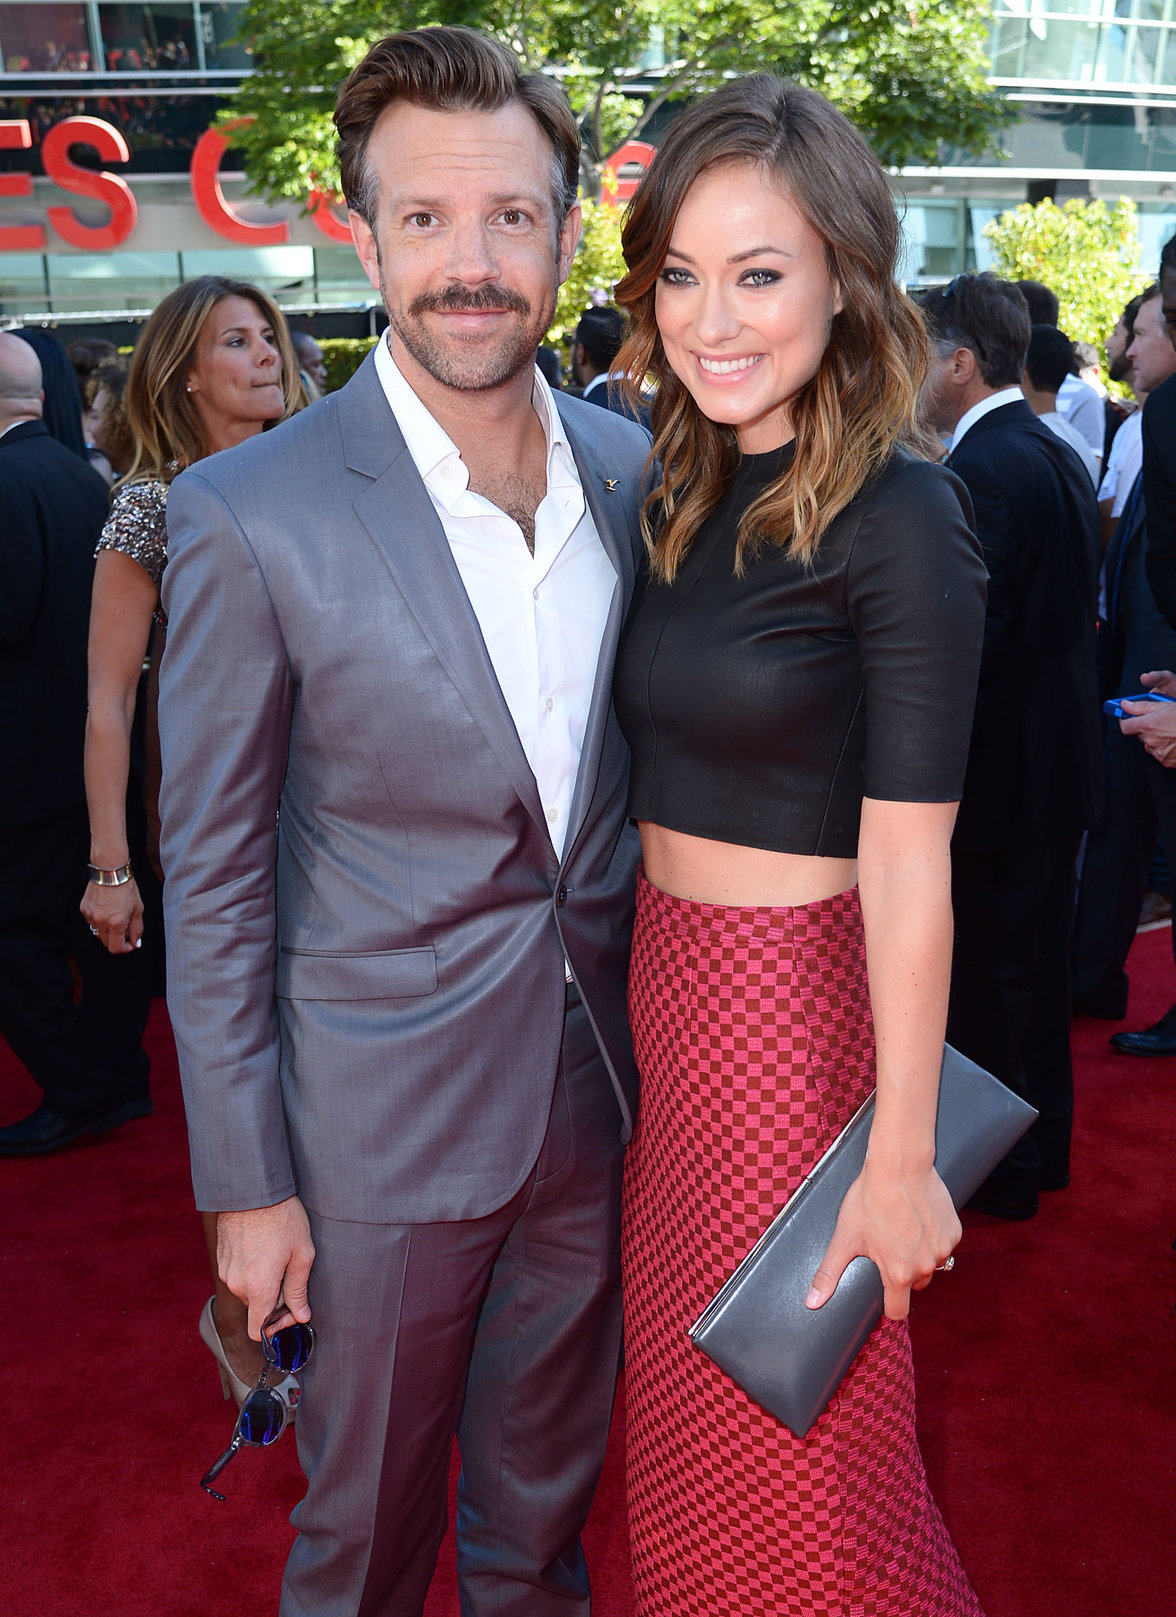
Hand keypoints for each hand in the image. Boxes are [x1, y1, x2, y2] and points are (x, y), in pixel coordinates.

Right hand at [80, 876, 143, 952]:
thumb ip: (137, 929)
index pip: (116, 948)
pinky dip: (99, 921)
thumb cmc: (126, 888)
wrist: (110, 871)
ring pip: (98, 933)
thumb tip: (135, 943)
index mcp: (116, 922)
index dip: (124, 949)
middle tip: (125, 929)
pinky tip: (106, 909)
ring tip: (116, 916)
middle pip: (106, 943)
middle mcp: (101, 921)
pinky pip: (92, 922)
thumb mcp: (138, 909)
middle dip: (117, 940)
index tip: (130, 944)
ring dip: (108, 930)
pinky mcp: (84, 910)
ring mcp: (90, 916)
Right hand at [216, 1196, 314, 1340]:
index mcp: (259, 1287)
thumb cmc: (281, 1217)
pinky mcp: (221, 1258)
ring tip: (278, 1255)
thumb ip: (299, 1289)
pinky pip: (237, 1275)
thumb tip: (302, 1316)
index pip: (257, 1331)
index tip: (291, 1312)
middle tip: (291, 1275)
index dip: (276, 1328)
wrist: (252, 1188)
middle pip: (256, 1308)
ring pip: (247, 1290)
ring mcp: (225, 1271)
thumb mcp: (302, 1253)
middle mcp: (237, 1284)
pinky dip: (250, 1269)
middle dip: (274, 1299)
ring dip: (262, 1282)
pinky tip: (264, 1248)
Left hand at [806, 1159, 959, 1320]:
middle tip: (887, 1244)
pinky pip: (943, 1243)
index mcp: (899, 1274)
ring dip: (919, 1253)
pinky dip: (933, 1236)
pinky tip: (918, 1218)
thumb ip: (829, 1274)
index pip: (898, 1310)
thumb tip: (812, 1302)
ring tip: (901, 1228)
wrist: (898, 1164)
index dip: (888, 1303)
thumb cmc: (869, 1198)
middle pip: (914, 1284)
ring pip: (930, 1263)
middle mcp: (926, 1266)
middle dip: (902, 1270)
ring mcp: (943, 1248)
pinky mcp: (954, 1231)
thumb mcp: (845, 1237)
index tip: (883, 1292)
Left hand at [1120, 674, 1175, 766]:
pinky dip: (1164, 748)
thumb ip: (1142, 706)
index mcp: (1149, 725)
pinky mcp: (1166, 762)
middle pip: (1138, 735)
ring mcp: (1159, 753)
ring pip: (1150, 745)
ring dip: (1156, 739)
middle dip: (1145, 728)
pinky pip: (1159, 754)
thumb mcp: (1166, 705)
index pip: (1125, 726)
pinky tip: (1175, 741)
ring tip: (1171, 731)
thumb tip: (1124, 705)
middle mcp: (1151, 741)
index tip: (1128, 717)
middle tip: (1160, 722)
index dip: (1126, 721)